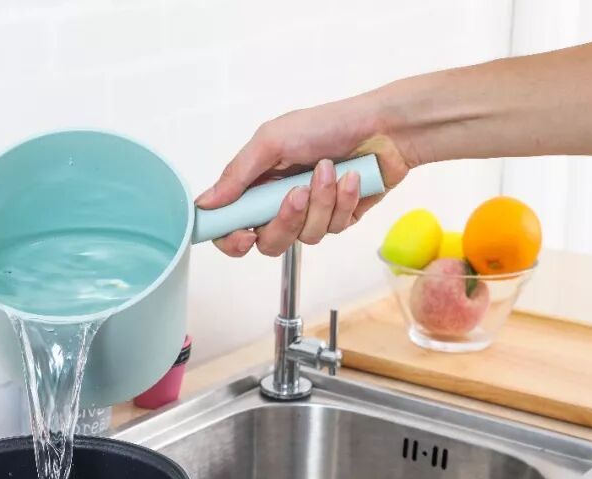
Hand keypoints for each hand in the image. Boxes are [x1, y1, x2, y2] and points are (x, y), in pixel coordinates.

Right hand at [196, 94, 412, 257]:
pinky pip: (334, 228)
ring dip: (321, 203)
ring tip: (330, 170)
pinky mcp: (340, 217)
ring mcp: (312, 212)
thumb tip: (205, 203)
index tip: (244, 235)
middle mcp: (281, 201)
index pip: (232, 225)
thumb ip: (238, 174)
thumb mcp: (273, 139)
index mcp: (258, 183)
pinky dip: (344, 201)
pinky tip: (352, 178)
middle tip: (297, 192)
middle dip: (285, 220)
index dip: (232, 239)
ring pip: (305, 237)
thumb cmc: (329, 124)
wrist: (385, 126)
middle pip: (269, 242)